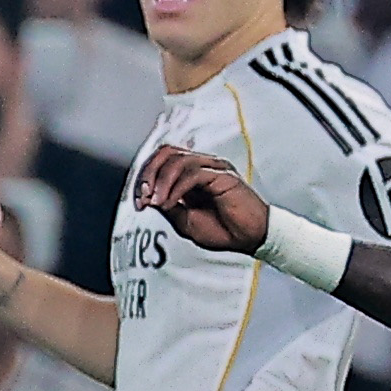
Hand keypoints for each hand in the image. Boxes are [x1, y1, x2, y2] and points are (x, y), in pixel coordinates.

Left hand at [135, 146, 269, 254]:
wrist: (251, 238)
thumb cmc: (224, 231)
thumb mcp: (185, 222)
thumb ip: (168, 207)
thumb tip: (148, 196)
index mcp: (192, 174)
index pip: (162, 160)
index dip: (145, 177)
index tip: (139, 202)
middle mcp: (202, 166)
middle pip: (166, 152)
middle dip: (148, 173)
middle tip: (143, 197)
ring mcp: (213, 168)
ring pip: (177, 160)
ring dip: (160, 181)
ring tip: (156, 202)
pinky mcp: (223, 175)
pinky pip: (192, 173)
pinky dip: (176, 188)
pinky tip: (170, 203)